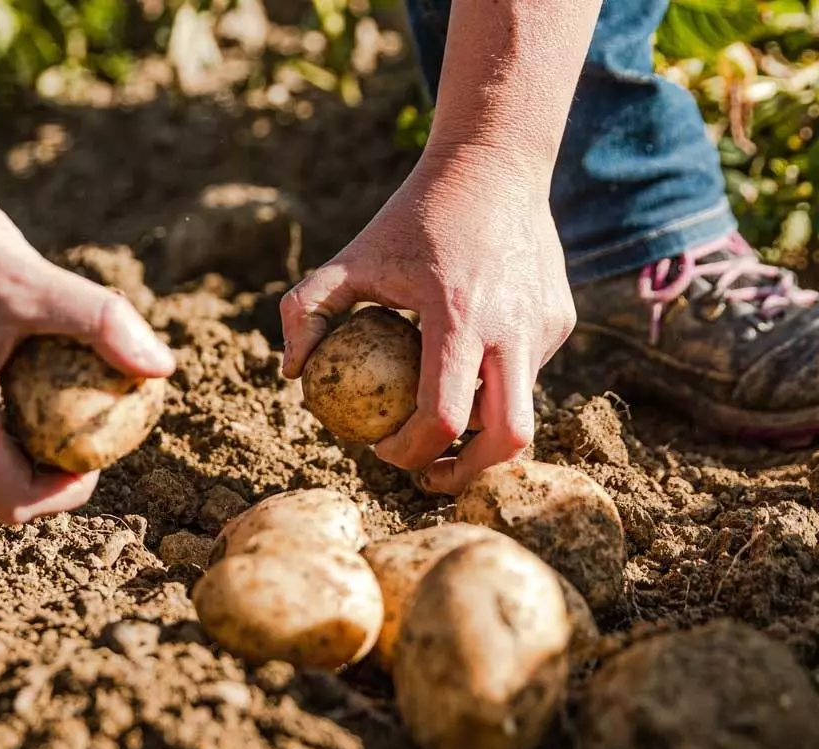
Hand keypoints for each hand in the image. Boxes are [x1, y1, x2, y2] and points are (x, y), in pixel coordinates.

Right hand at [0, 179, 175, 523]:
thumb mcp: (36, 279)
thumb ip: (102, 324)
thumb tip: (163, 368)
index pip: (13, 499)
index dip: (65, 494)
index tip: (101, 455)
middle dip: (52, 461)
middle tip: (94, 415)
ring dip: (25, 428)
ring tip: (64, 379)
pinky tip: (25, 350)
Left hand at [279, 148, 574, 493]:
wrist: (494, 163)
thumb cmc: (412, 216)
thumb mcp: (350, 257)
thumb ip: (306, 310)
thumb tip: (293, 374)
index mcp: (458, 316)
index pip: (441, 417)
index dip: (409, 453)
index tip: (381, 449)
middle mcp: (513, 328)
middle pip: (509, 440)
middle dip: (468, 475)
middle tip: (429, 477)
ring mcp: (546, 326)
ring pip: (520, 409)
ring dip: (478, 429)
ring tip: (437, 419)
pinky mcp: (561, 320)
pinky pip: (528, 374)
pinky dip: (495, 386)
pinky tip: (466, 358)